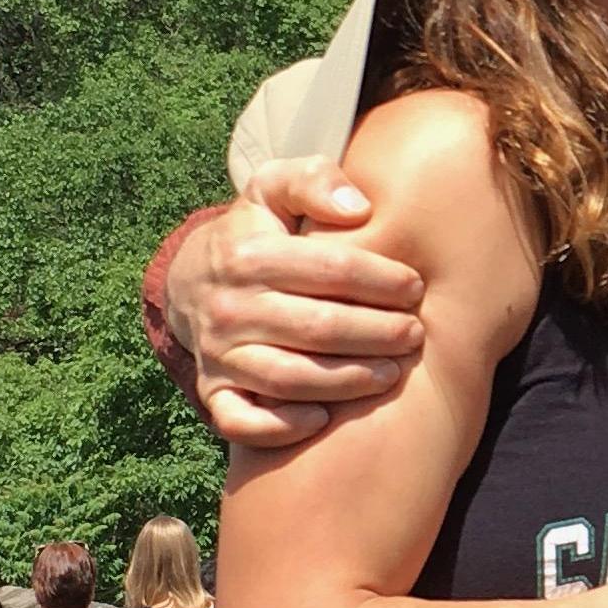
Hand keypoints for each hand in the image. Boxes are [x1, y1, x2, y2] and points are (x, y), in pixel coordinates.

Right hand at [168, 156, 428, 446]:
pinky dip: (280, 427)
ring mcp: (218, 352)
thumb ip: (314, 181)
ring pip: (287, 378)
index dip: (381, 279)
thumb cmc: (255, 231)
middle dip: (376, 333)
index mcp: (248, 253)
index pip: (329, 269)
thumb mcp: (274, 187)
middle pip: (317, 328)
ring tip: (391, 374)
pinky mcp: (212, 390)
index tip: (415, 286)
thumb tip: (358, 209)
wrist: (192, 280)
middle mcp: (230, 306)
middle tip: (414, 335)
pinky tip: (323, 417)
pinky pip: (241, 421)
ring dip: (346, 380)